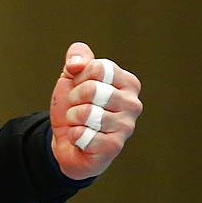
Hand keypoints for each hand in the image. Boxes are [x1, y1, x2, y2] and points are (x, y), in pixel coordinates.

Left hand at [49, 41, 141, 180]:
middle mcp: (133, 104)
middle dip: (74, 98)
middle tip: (77, 107)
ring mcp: (126, 126)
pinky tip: (82, 139)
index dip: (79, 77)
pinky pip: (83, 134)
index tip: (80, 87)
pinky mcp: (114, 146)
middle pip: (92, 89)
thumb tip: (76, 64)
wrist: (68, 140)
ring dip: (73, 118)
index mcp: (128, 82)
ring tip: (80, 123)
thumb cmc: (75, 105)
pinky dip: (74, 135)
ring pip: (87, 113)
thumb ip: (77, 56)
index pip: (98, 67)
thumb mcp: (72, 75)